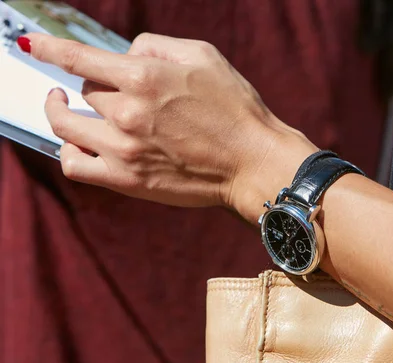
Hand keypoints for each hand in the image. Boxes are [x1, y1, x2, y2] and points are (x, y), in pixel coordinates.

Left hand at [25, 33, 316, 214]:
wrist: (252, 162)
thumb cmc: (235, 108)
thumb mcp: (204, 56)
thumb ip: (157, 45)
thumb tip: (127, 51)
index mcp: (143, 76)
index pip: (78, 57)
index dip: (50, 48)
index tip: (31, 44)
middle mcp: (126, 111)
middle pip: (84, 90)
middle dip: (96, 84)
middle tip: (114, 89)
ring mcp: (123, 148)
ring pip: (66, 124)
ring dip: (63, 111)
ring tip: (66, 107)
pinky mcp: (126, 180)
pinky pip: (73, 163)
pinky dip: (67, 149)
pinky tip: (78, 141)